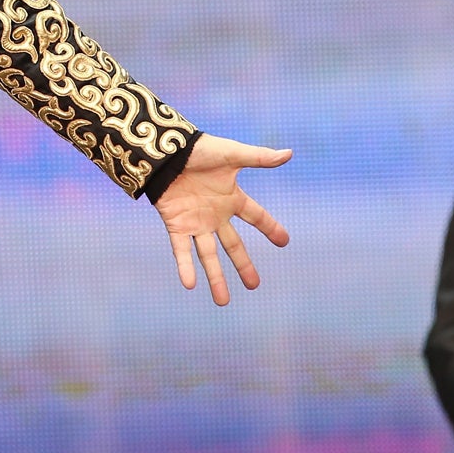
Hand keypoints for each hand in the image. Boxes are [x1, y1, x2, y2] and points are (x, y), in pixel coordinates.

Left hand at [150, 134, 290, 303]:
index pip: (256, 216)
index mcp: (231, 198)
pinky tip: (190, 285)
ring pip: (208, 256)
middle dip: (243, 265)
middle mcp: (215, 215)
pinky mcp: (176, 225)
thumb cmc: (199, 150)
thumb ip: (259, 158)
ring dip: (215, 278)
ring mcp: (196, 222)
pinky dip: (185, 267)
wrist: (165, 151)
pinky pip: (182, 250)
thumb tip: (288, 154)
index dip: (270, 227)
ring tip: (223, 301)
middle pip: (233, 245)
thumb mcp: (231, 155)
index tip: (284, 242)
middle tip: (254, 285)